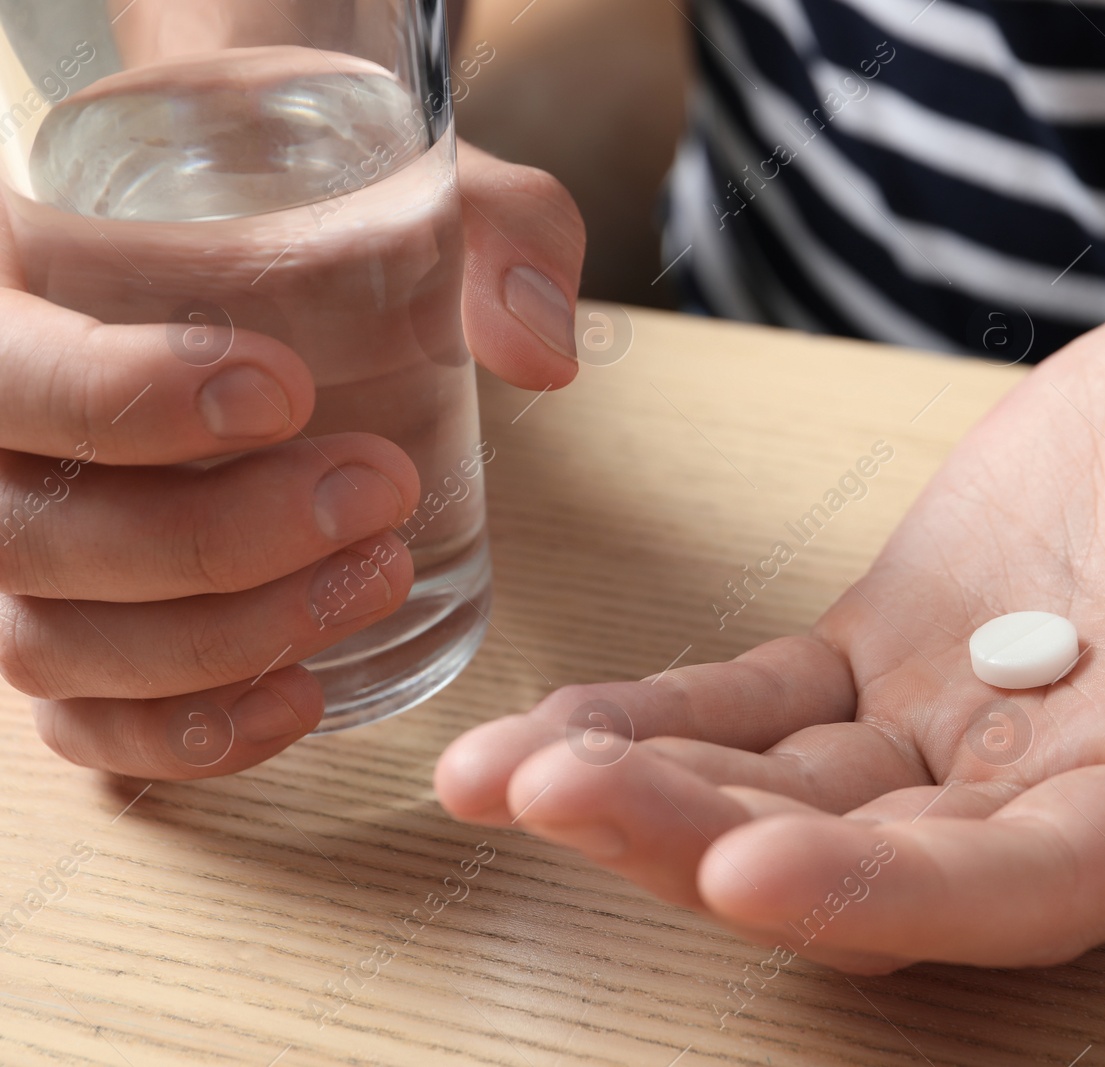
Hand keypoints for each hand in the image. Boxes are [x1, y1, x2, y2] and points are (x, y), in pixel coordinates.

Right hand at [1, 142, 583, 778]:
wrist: (269, 272)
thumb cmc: (314, 215)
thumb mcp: (407, 185)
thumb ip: (493, 226)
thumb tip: (542, 347)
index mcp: (14, 292)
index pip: (1, 369)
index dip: (119, 396)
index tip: (285, 393)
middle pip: (29, 531)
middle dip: (215, 537)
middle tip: (379, 491)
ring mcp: (24, 551)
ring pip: (51, 643)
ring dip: (222, 639)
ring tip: (381, 575)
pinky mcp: (78, 633)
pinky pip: (82, 724)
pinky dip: (185, 733)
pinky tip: (304, 696)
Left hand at [435, 250, 1104, 970]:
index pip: (1026, 886)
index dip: (886, 893)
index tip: (748, 869)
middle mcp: (1057, 790)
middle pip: (866, 862)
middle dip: (705, 845)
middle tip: (558, 800)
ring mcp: (960, 724)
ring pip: (788, 791)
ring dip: (650, 788)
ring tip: (507, 769)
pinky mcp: (894, 646)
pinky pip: (764, 701)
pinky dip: (665, 713)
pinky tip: (558, 723)